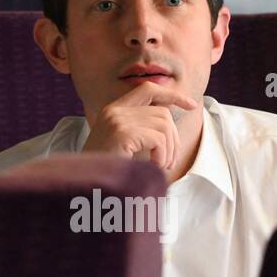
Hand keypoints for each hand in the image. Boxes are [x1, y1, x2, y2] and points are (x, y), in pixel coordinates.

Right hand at [81, 84, 200, 170]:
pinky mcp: (122, 133)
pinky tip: (154, 167)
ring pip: (164, 125)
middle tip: (168, 162)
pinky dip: (162, 156)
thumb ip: (141, 130)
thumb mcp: (124, 145)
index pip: (148, 89)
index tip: (192, 105)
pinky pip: (159, 139)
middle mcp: (114, 110)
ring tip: (161, 166)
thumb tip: (170, 124)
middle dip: (173, 138)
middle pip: (162, 112)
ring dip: (169, 150)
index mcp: (112, 110)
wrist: (85, 188)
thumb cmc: (107, 171)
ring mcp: (117, 120)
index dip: (172, 94)